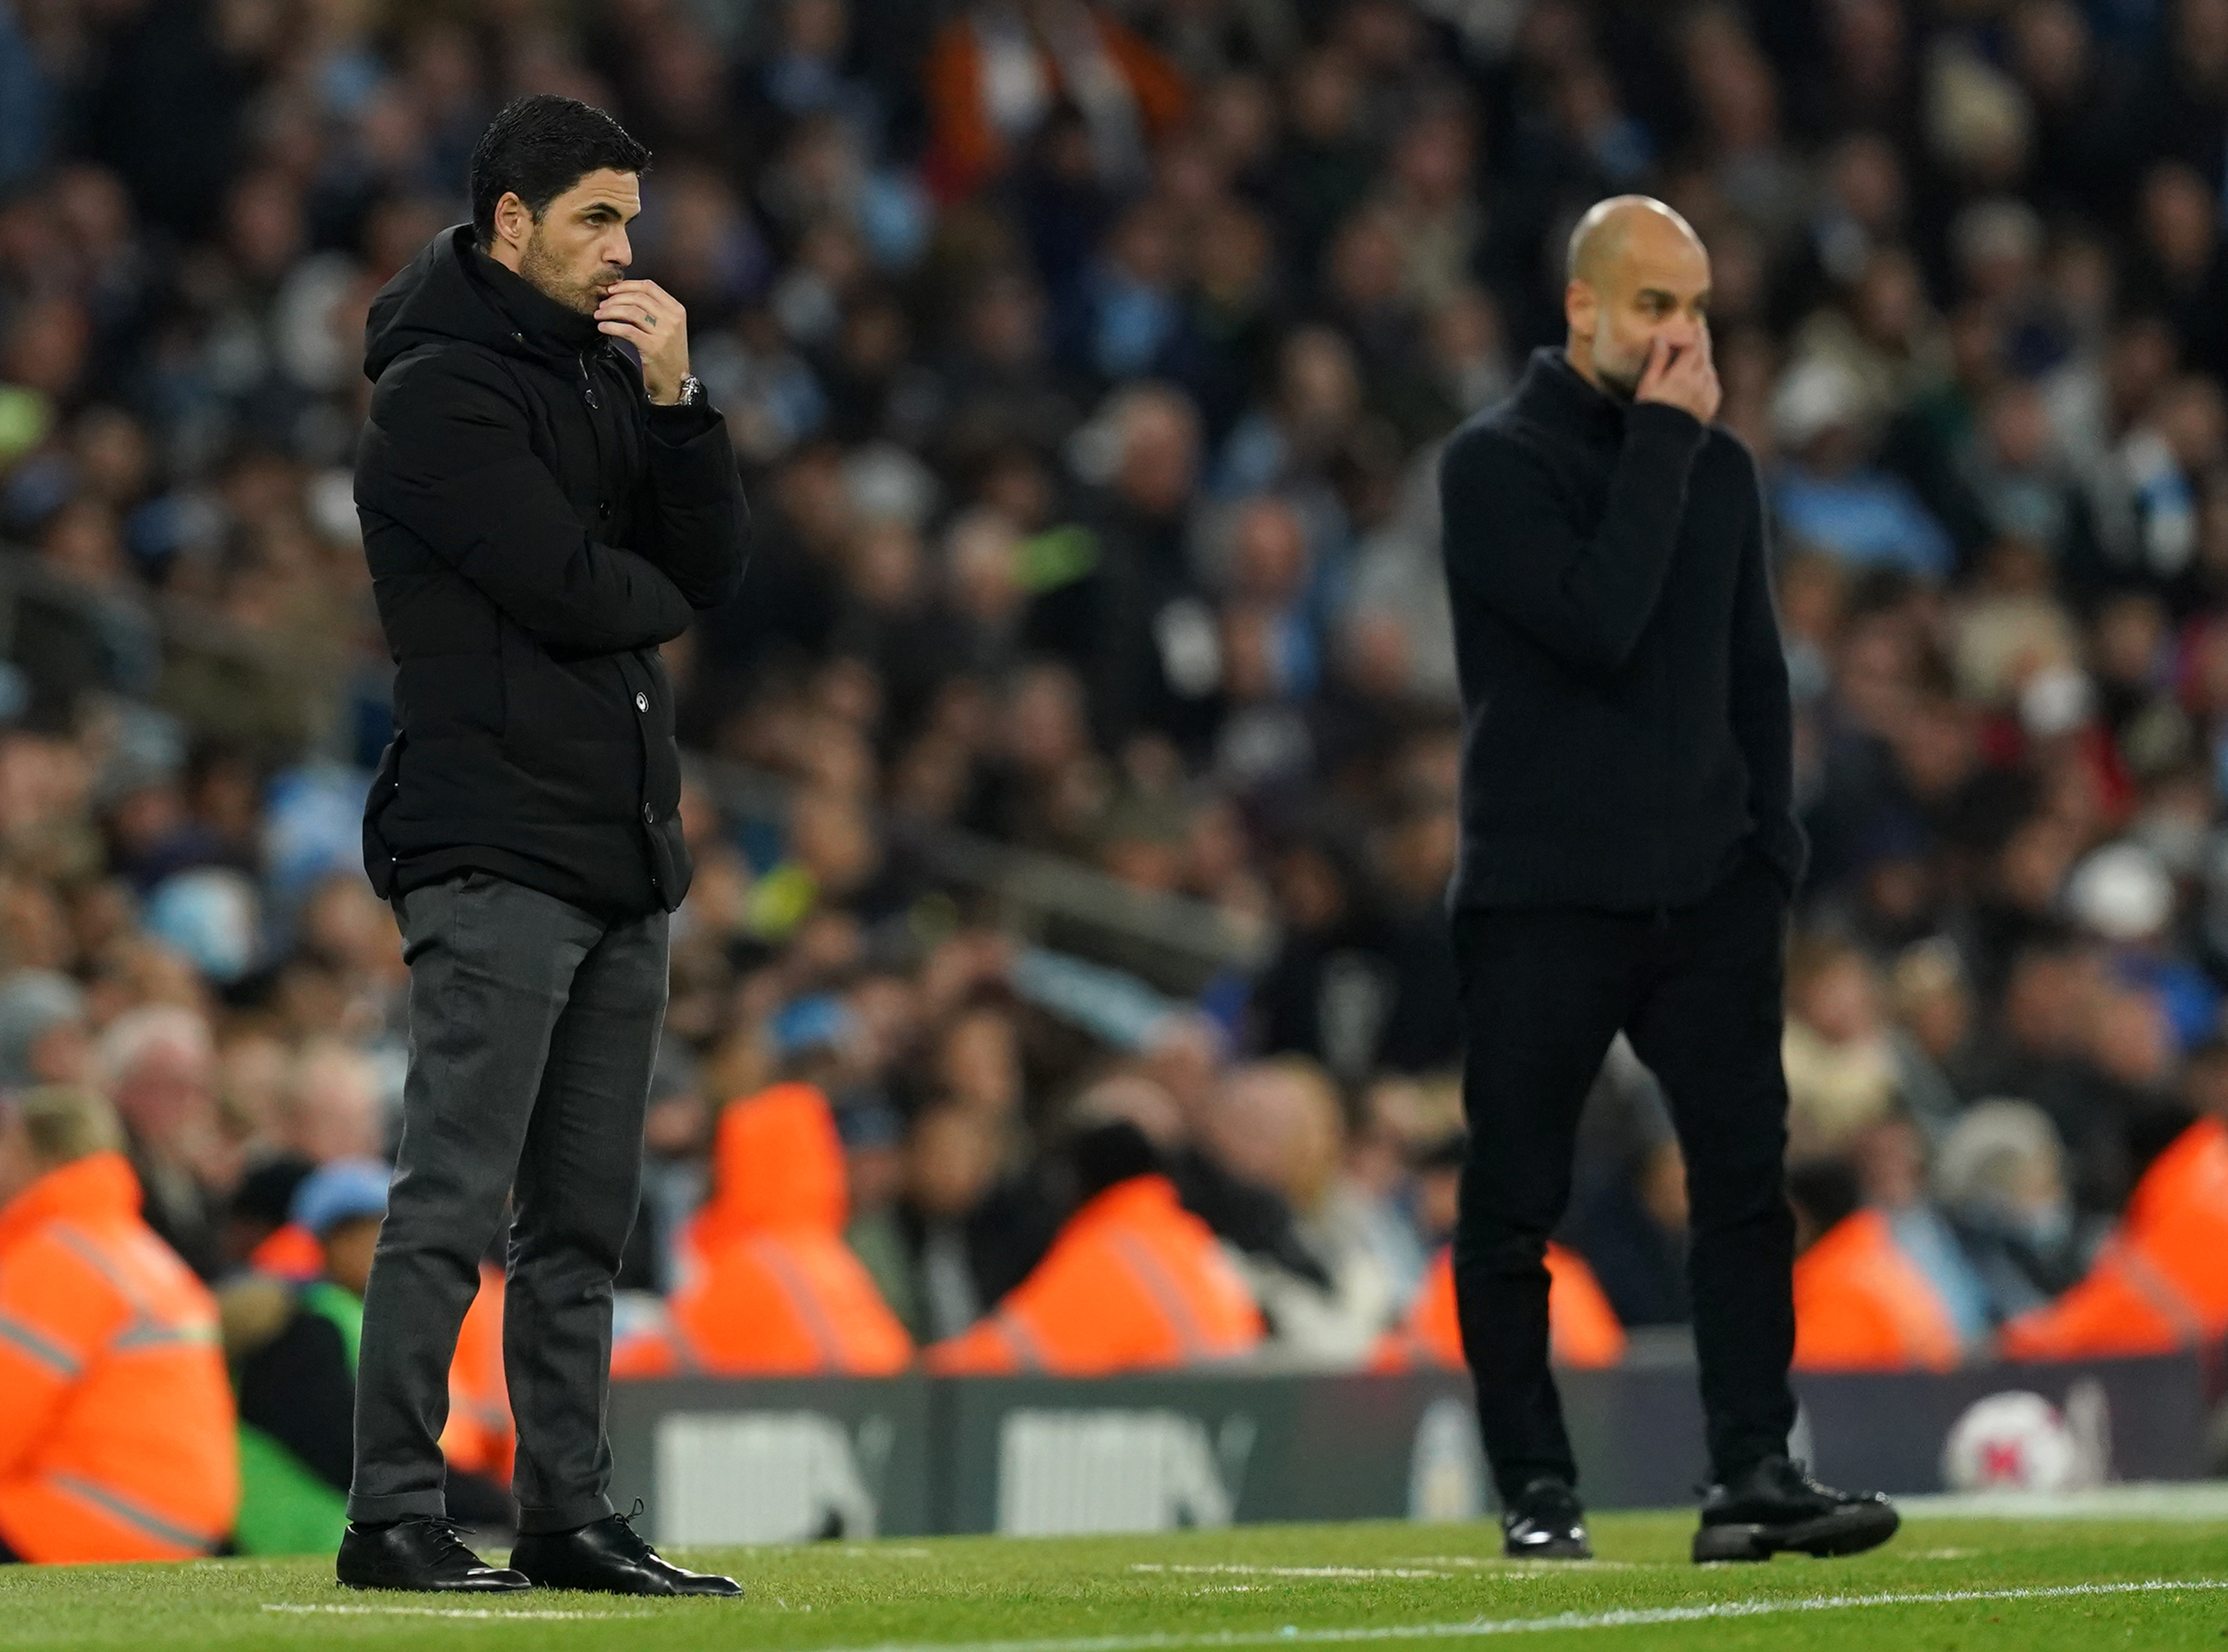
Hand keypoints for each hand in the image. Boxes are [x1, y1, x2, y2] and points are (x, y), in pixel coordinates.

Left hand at [595, 279, 690, 403]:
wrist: (675, 382)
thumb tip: (626, 295)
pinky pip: (626, 330)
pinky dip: (611, 326)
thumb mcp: (669, 327)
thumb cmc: (668, 355)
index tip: (612, 289)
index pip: (649, 287)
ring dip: (610, 311)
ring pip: (631, 311)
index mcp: (676, 310)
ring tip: (600, 315)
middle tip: (602, 304)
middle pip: (638, 297)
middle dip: (615, 298)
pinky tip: (603, 328)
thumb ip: (654, 310)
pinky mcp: (652, 347)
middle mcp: (672, 319)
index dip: (627, 285)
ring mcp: (663, 333)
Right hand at [1634, 328, 1718, 424]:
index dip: (1694, 332)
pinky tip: (1698, 377)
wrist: (1664, 441)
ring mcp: (1708, 393)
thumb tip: (1661, 338)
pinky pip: (1712, 383)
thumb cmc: (1650, 412)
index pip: (1693, 345)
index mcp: (1682, 374)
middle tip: (1699, 328)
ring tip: (1694, 355)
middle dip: (1701, 340)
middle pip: (1704, 354)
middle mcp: (1699, 381)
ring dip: (1702, 359)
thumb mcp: (1649, 384)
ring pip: (1708, 368)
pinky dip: (1706, 375)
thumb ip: (1658, 360)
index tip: (1692, 322)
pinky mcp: (1711, 403)